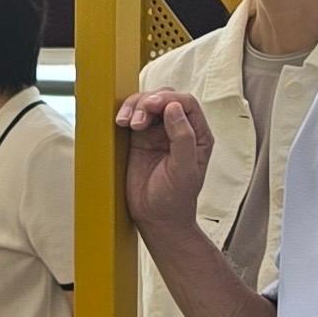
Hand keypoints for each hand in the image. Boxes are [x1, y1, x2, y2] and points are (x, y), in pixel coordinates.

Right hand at [117, 89, 214, 234]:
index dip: (169, 99)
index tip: (153, 106)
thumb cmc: (175, 199)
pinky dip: (125, 114)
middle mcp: (178, 129)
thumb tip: (173, 107)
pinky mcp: (139, 139)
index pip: (186, 103)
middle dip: (149, 101)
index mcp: (197, 135)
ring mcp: (157, 132)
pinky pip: (132, 116)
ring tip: (127, 123)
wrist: (155, 219)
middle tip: (138, 119)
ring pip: (147, 104)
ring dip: (135, 107)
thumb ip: (183, 138)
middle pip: (165, 98)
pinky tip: (120, 122)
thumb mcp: (184, 170)